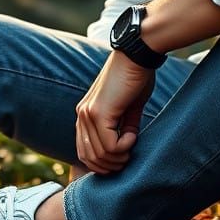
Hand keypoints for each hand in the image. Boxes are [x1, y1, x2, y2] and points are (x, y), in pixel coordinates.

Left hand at [75, 51, 154, 174]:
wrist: (137, 55)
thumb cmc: (136, 78)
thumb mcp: (127, 110)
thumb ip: (121, 129)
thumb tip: (122, 152)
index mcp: (85, 114)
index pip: (84, 153)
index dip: (104, 163)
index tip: (123, 156)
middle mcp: (81, 115)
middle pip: (90, 159)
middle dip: (112, 164)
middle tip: (129, 154)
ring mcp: (88, 114)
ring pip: (100, 155)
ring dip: (120, 156)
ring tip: (133, 142)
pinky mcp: (99, 113)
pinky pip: (109, 146)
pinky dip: (124, 147)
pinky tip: (133, 134)